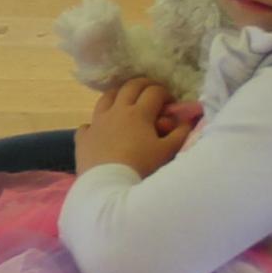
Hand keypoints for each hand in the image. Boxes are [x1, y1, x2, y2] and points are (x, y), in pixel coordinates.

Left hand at [73, 78, 197, 176]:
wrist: (109, 186)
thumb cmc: (141, 168)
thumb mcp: (167, 152)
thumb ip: (180, 133)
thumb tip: (188, 120)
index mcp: (138, 113)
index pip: (154, 92)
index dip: (165, 93)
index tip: (170, 103)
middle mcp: (116, 111)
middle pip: (130, 87)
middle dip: (144, 85)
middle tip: (152, 93)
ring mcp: (97, 123)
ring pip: (106, 98)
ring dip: (118, 95)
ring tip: (125, 101)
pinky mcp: (84, 137)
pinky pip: (88, 124)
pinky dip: (96, 124)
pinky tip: (101, 130)